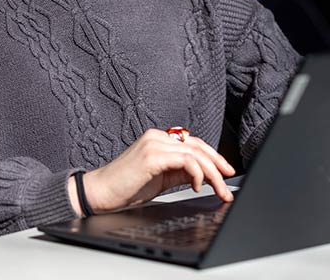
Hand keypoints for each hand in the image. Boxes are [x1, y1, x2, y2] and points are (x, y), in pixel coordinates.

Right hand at [68, 128, 235, 215]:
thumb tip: (201, 175)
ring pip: (195, 154)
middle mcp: (157, 137)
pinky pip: (185, 160)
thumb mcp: (159, 178)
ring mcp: (154, 144)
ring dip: (212, 174)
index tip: (225, 172)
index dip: (213, 157)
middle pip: (198, 146)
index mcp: (158, 139)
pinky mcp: (152, 156)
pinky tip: (196, 186)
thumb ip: (178, 172)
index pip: (194, 144)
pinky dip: (196, 174)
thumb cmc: (125, 187)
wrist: (100, 192)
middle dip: (218, 165)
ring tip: (218, 190)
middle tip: (228, 183)